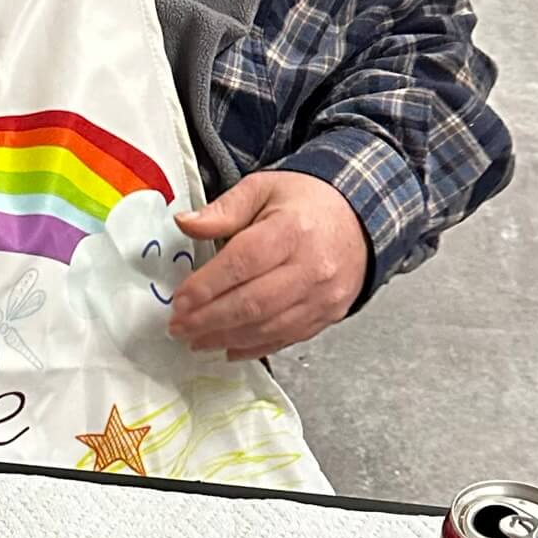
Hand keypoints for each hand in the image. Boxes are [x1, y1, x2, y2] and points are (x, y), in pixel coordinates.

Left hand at [169, 171, 368, 359]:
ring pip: (269, 327)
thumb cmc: (305, 202)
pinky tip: (227, 348)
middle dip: (209, 320)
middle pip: (254, 303)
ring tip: (196, 340)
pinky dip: (254, 347)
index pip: (243, 262)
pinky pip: (287, 339)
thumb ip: (223, 210)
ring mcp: (323, 296)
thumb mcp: (262, 189)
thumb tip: (184, 224)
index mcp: (292, 230)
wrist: (359, 217)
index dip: (207, 285)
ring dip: (227, 338)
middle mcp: (312, 267)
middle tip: (178, 327)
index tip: (178, 301)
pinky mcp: (329, 314)